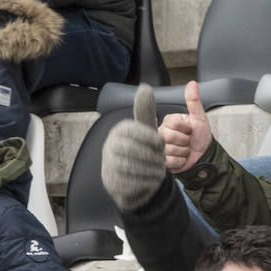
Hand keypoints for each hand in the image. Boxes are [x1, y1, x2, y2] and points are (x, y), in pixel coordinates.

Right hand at [101, 84, 168, 211]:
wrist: (133, 177)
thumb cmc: (142, 149)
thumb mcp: (146, 130)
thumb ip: (146, 111)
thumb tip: (144, 87)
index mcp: (120, 130)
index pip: (135, 131)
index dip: (152, 139)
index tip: (162, 145)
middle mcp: (110, 145)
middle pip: (133, 150)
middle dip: (152, 158)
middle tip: (162, 162)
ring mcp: (108, 164)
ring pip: (131, 168)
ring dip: (150, 171)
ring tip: (158, 172)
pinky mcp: (111, 182)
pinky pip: (130, 183)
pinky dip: (145, 183)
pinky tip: (151, 181)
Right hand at [159, 81, 211, 173]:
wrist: (204, 156)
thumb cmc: (200, 137)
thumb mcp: (199, 118)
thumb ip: (194, 101)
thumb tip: (192, 83)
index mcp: (169, 122)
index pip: (173, 123)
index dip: (185, 128)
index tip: (190, 130)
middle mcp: (161, 134)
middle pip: (169, 137)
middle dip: (184, 141)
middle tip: (188, 141)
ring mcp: (160, 148)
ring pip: (169, 150)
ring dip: (183, 152)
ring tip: (185, 150)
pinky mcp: (162, 162)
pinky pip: (170, 161)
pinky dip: (180, 162)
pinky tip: (181, 159)